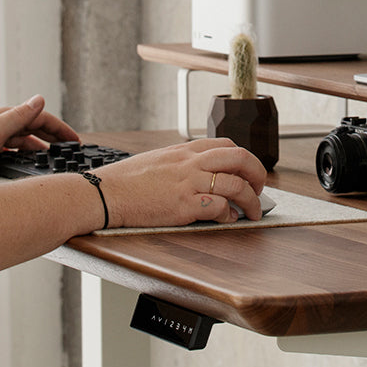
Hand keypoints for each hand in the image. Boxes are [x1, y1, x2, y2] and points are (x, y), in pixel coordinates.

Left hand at [0, 95, 79, 171]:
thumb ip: (19, 116)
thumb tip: (41, 99)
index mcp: (4, 115)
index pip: (39, 116)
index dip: (59, 127)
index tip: (74, 139)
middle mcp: (0, 121)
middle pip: (33, 124)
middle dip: (53, 133)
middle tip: (70, 146)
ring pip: (24, 136)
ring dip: (41, 142)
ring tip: (54, 153)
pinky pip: (13, 145)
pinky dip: (25, 149)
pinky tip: (27, 156)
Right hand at [92, 139, 267, 226]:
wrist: (105, 193)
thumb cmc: (128, 180)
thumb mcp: (160, 159)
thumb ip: (183, 162)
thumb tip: (204, 174)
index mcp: (185, 150)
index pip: (228, 145)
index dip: (246, 160)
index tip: (249, 173)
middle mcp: (191, 162)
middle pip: (241, 159)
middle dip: (258, 174)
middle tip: (260, 190)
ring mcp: (189, 183)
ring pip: (236, 185)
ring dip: (251, 201)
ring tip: (252, 212)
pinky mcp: (183, 205)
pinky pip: (218, 208)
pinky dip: (229, 215)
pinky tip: (227, 220)